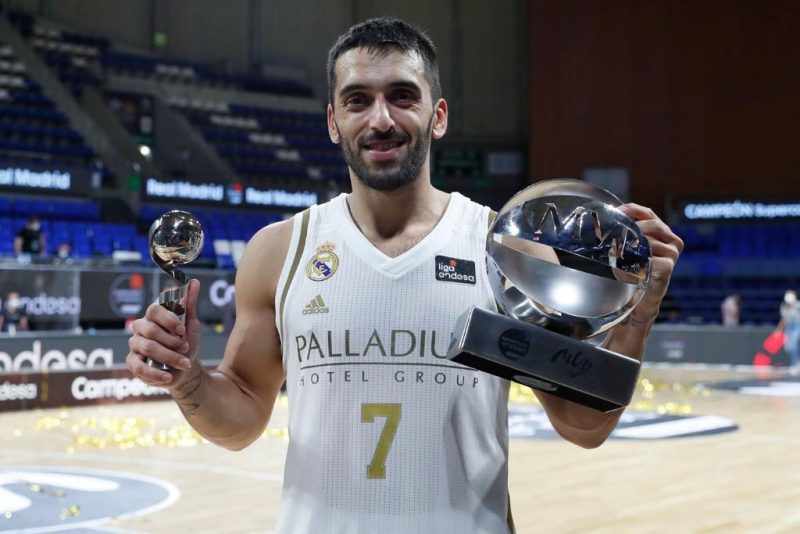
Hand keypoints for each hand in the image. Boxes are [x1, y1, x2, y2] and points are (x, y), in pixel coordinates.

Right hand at [127, 279, 201, 386]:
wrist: (184, 368)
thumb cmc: (185, 343)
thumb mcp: (191, 324)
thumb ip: (189, 304)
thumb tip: (194, 282)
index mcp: (154, 315)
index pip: (154, 309)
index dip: (169, 319)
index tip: (182, 329)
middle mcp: (141, 328)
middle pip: (151, 330)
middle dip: (172, 341)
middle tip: (186, 347)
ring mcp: (135, 345)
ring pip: (148, 348)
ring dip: (170, 357)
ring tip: (184, 363)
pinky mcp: (132, 362)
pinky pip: (139, 368)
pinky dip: (156, 374)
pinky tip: (169, 377)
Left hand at [619, 204, 683, 322]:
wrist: (639, 300)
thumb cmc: (632, 272)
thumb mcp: (628, 249)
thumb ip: (624, 234)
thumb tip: (601, 221)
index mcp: (662, 232)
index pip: (648, 213)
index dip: (632, 209)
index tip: (617, 211)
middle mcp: (671, 241)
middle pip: (653, 224)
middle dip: (633, 227)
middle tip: (615, 233)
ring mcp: (672, 255)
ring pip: (652, 241)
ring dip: (632, 246)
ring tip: (617, 251)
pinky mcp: (668, 268)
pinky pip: (653, 259)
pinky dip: (639, 261)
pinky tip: (628, 265)